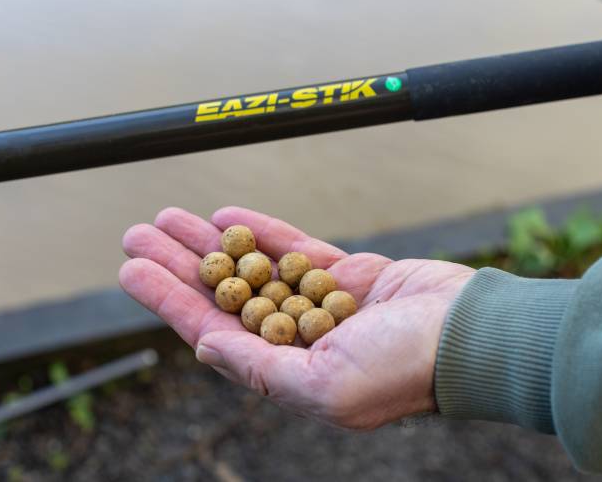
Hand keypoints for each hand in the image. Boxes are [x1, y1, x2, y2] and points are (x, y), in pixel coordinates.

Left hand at [119, 207, 473, 429]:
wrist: (468, 335)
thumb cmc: (404, 370)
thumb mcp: (327, 386)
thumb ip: (262, 370)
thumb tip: (205, 349)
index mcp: (287, 371)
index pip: (213, 330)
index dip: (169, 300)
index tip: (132, 269)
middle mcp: (297, 338)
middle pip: (224, 293)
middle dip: (181, 264)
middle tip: (141, 232)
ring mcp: (320, 304)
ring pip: (253, 267)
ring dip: (212, 241)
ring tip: (173, 216)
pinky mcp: (345, 275)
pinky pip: (294, 249)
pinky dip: (262, 231)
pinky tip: (229, 215)